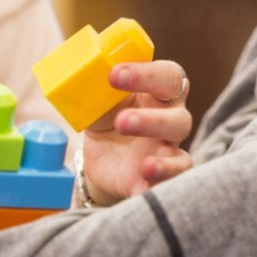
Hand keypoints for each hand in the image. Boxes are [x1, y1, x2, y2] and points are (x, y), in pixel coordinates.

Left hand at [81, 59, 194, 204]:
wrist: (103, 156)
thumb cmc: (108, 116)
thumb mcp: (98, 100)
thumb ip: (94, 88)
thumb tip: (75, 75)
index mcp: (158, 91)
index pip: (167, 76)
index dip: (146, 73)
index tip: (114, 75)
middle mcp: (170, 118)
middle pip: (179, 117)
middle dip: (152, 120)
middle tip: (122, 121)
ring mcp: (168, 150)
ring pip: (181, 157)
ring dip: (164, 161)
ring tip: (144, 165)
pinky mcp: (161, 177)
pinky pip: (172, 182)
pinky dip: (160, 183)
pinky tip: (143, 182)